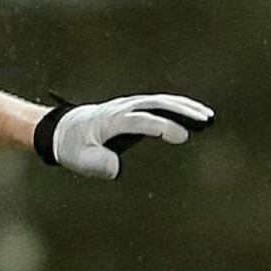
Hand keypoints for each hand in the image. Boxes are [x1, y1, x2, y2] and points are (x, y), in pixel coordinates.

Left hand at [33, 94, 214, 179]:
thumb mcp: (79, 160)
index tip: (182, 136)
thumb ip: (96, 164)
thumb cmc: (72, 147)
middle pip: (155, 103)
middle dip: (182, 111)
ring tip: (208, 117)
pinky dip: (177, 106)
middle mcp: (122, 108)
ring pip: (159, 100)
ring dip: (184, 106)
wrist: (62, 130)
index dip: (162, 127)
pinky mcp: (132, 108)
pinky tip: (194, 113)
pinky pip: (157, 103)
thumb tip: (117, 169)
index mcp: (111, 121)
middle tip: (205, 121)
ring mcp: (127, 105)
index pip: (141, 120)